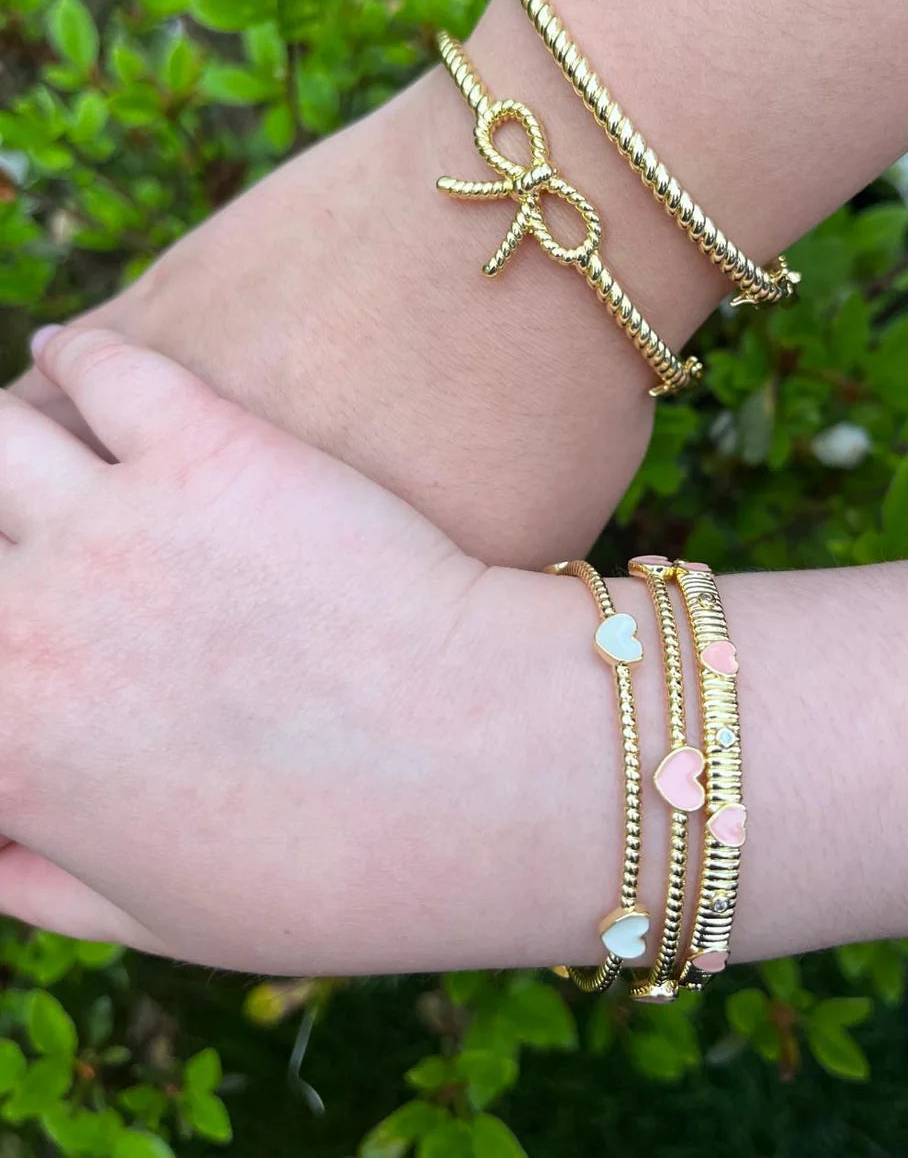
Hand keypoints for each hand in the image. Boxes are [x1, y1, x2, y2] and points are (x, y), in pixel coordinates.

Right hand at [0, 327, 574, 974]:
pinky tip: (75, 356)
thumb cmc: (348, 871)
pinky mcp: (211, 442)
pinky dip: (78, 356)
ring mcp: (114, 521)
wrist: (491, 771)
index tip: (18, 651)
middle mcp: (25, 627)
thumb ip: (47, 883)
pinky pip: (106, 365)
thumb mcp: (173, 919)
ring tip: (15, 435)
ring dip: (0, 438)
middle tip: (20, 549)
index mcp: (7, 748)